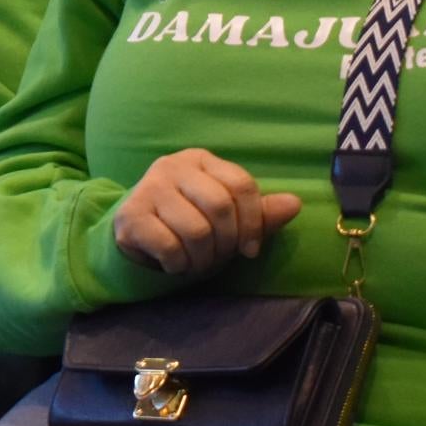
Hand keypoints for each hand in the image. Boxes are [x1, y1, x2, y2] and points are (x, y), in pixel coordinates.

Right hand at [109, 148, 302, 277]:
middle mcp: (172, 166)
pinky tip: (175, 263)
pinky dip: (179, 265)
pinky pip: (170, 247)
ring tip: (197, 262)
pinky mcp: (130, 216)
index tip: (250, 250)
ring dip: (203, 258)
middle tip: (219, 257)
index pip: (241, 184)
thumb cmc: (188, 222)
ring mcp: (147, 188)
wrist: (135, 233)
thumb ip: (260, 212)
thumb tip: (295, 204)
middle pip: (219, 206)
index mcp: (201, 159)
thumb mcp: (227, 217)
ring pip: (196, 230)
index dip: (253, 222)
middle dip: (226, 242)